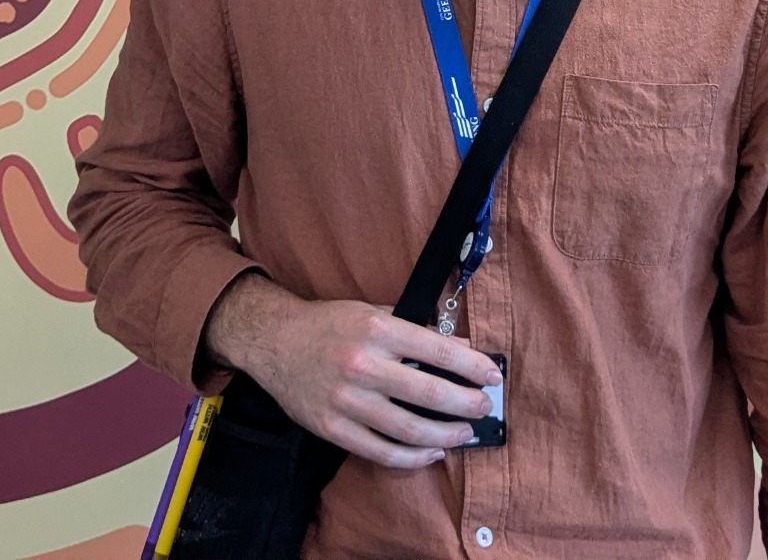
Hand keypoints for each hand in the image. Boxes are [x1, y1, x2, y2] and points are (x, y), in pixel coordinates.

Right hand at [204, 274, 500, 468]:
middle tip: (483, 407)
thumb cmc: (330, 325)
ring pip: (409, 429)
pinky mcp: (333, 429)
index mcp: (377, 330)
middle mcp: (363, 365)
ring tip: (464, 433)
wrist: (274, 341)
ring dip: (446, 435)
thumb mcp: (373, 312)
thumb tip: (462, 346)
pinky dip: (413, 457)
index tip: (493, 375)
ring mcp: (347, 401)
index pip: (438, 351)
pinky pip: (382, 452)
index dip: (473, 366)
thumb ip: (416, 330)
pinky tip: (431, 452)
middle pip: (430, 394)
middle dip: (467, 404)